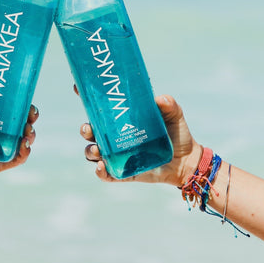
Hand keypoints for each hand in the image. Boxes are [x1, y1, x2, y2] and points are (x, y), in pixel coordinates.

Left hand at [0, 76, 37, 197]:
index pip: (11, 110)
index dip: (22, 104)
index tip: (26, 99)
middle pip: (22, 123)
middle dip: (30, 118)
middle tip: (30, 114)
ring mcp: (0, 149)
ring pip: (24, 140)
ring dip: (30, 134)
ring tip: (26, 131)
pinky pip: (18, 158)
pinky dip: (25, 152)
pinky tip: (23, 145)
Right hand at [80, 94, 200, 185]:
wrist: (186, 161)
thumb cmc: (177, 134)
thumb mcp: (173, 116)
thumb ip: (169, 105)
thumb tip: (160, 99)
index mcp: (121, 120)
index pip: (99, 109)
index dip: (86, 98)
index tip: (77, 88)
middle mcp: (114, 137)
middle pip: (91, 131)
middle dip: (85, 129)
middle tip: (88, 128)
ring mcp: (117, 156)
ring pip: (93, 152)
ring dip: (90, 150)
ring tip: (96, 149)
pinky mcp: (122, 172)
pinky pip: (106, 174)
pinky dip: (100, 171)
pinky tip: (101, 166)